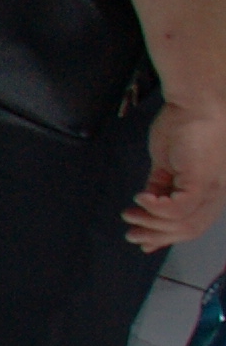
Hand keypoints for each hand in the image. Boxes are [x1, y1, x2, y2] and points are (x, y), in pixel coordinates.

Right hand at [133, 96, 225, 250]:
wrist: (196, 102)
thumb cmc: (184, 125)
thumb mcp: (167, 164)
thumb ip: (159, 187)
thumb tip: (143, 206)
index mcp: (212, 190)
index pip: (194, 224)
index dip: (167, 237)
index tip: (143, 243)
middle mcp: (218, 193)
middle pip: (190, 230)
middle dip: (157, 236)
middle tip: (131, 234)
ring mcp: (212, 188)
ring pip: (184, 223)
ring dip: (152, 223)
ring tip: (129, 215)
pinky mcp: (202, 180)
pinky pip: (178, 208)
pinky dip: (155, 208)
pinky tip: (140, 199)